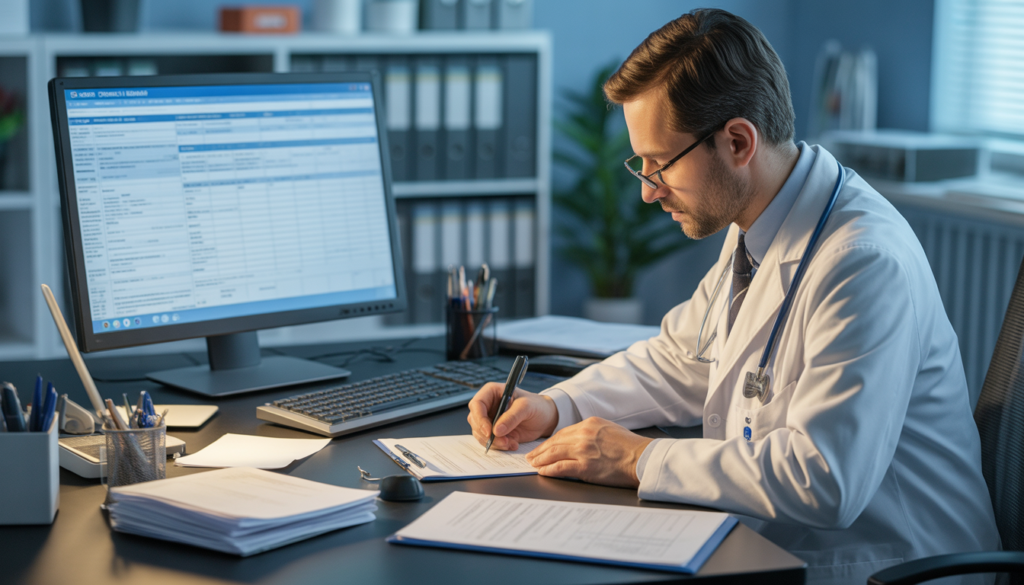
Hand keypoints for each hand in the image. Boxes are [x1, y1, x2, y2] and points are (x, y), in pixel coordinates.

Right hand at [467, 382, 557, 450]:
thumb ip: (512, 417)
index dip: (480, 419)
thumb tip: (496, 430)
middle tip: (504, 441)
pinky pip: (489, 442)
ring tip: (512, 443)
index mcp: (492, 392)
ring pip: (480, 434)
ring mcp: (490, 420)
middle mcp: (488, 406)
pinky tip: (513, 444)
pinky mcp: (494, 432)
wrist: (545, 418)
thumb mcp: (526, 407)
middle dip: (488, 434)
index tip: (489, 432)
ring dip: (494, 442)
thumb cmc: (537, 406)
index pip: (477, 404)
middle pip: (475, 421)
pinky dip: (499, 446)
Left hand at [525, 417, 653, 488]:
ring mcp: (583, 450)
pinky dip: (549, 470)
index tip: (544, 447)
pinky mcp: (584, 466)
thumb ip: (592, 432)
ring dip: (541, 460)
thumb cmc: (630, 447)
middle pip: (555, 442)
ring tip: (534, 464)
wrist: (642, 458)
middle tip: (532, 456)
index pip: (563, 432)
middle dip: (541, 450)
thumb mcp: (609, 429)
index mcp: (590, 424)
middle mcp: (584, 435)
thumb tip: (579, 439)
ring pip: (554, 453)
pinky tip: (543, 471)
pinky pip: (560, 467)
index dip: (550, 441)